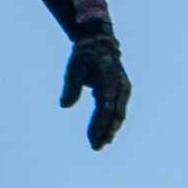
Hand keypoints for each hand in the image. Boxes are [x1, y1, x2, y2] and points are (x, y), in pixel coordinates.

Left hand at [60, 31, 130, 150]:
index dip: (99, 125)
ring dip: (110, 129)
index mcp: (108, 80)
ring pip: (118, 113)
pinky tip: (104, 132)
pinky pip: (117, 109)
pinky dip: (111, 121)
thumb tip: (64, 106)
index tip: (92, 138)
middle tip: (96, 147)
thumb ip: (70, 87)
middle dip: (106, 131)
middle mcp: (119, 86)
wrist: (99, 41)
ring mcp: (122, 88)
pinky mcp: (121, 90)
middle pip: (115, 114)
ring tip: (100, 143)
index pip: (105, 108)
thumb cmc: (85, 55)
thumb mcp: (74, 68)